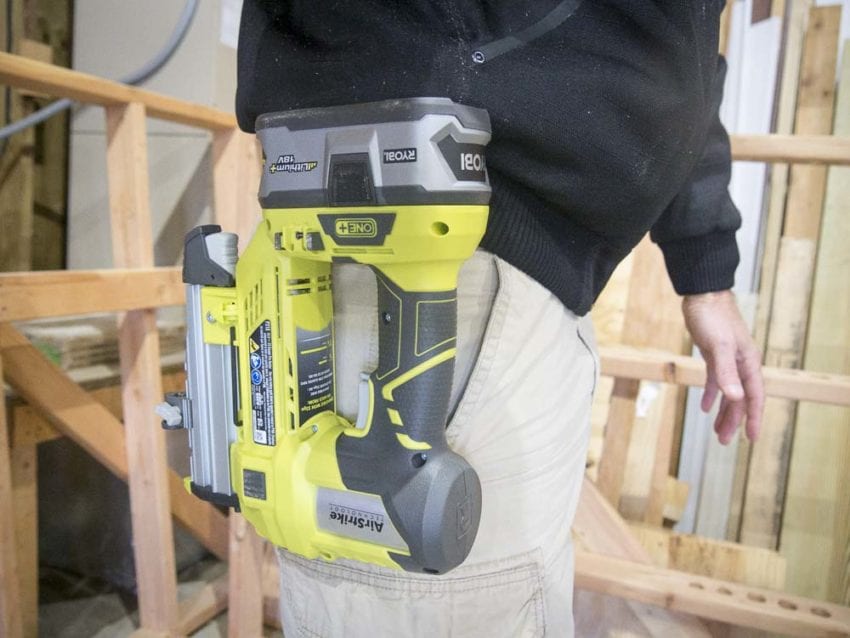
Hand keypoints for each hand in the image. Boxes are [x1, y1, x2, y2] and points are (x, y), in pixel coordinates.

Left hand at [682, 290, 763, 444]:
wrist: (703, 295)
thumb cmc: (713, 318)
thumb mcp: (718, 347)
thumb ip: (726, 372)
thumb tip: (735, 397)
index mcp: (747, 363)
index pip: (753, 397)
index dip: (752, 418)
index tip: (751, 439)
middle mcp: (741, 364)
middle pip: (740, 398)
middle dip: (734, 420)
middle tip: (724, 441)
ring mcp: (728, 360)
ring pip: (729, 392)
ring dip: (724, 411)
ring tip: (717, 431)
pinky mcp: (714, 355)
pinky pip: (716, 380)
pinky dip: (711, 394)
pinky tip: (705, 407)